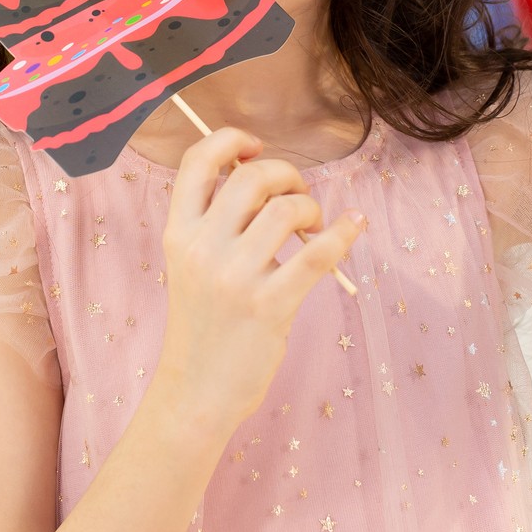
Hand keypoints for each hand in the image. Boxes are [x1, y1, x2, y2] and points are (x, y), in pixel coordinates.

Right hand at [151, 126, 364, 432]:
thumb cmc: (203, 323)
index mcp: (178, 233)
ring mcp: (235, 277)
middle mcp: (201, 248)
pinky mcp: (269, 305)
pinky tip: (353, 225)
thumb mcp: (190, 266)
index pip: (197, 162)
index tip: (254, 147)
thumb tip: (269, 180)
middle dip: (285, 174)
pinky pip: (318, 253)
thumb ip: (217, 223)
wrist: (197, 391)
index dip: (230, 140)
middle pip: (251, 177)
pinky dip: (344, 231)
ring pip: (287, 208)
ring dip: (310, 207)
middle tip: (297, 195)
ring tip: (313, 226)